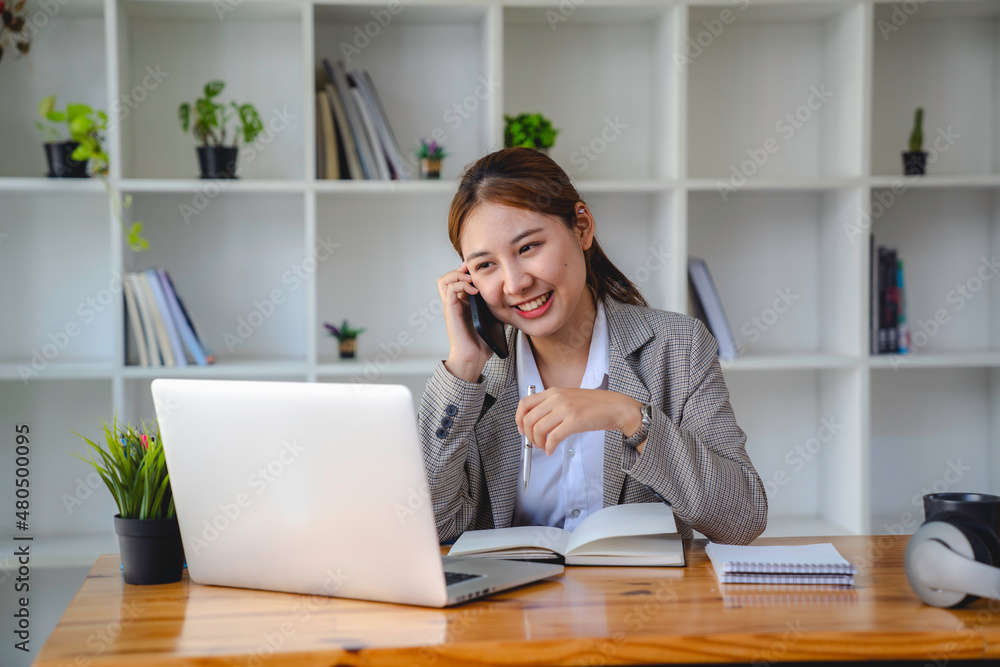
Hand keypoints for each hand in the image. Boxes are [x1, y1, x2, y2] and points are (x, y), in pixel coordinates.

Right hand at [437, 261, 493, 381]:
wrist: (473, 358)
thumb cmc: (481, 343)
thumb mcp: (494, 321)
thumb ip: (498, 310)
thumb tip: (514, 304)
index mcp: (463, 304)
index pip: (457, 280)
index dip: (465, 272)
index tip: (477, 269)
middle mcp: (455, 303)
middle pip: (446, 277)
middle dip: (458, 270)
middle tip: (470, 271)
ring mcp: (451, 307)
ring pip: (443, 280)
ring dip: (457, 275)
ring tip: (470, 279)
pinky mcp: (451, 311)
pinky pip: (449, 290)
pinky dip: (460, 285)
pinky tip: (474, 291)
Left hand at [515, 388, 641, 454]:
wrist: (614, 407)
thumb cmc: (594, 405)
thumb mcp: (568, 398)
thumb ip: (552, 406)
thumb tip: (536, 422)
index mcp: (553, 391)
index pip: (524, 403)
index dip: (518, 418)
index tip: (521, 429)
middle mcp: (556, 398)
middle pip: (528, 419)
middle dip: (528, 435)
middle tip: (534, 443)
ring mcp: (565, 409)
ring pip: (538, 429)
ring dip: (538, 443)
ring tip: (544, 447)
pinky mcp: (574, 421)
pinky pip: (553, 438)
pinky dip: (549, 447)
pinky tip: (552, 450)